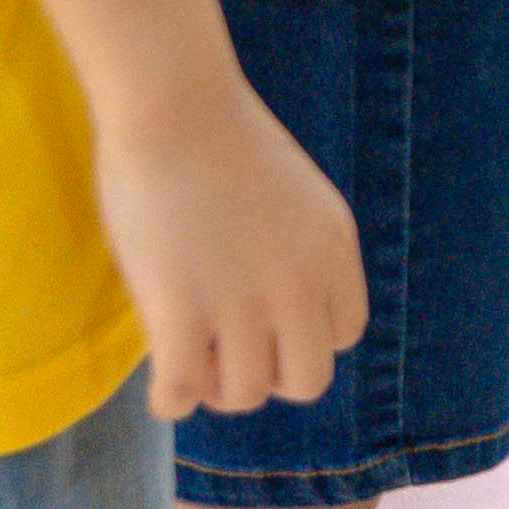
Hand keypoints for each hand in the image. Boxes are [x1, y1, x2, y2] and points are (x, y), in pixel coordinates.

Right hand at [97, 64, 363, 421]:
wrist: (174, 106)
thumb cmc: (220, 138)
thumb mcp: (295, 199)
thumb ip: (298, 255)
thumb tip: (276, 316)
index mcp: (334, 252)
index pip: (345, 335)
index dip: (304, 339)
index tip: (269, 327)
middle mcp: (299, 285)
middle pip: (307, 381)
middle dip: (269, 378)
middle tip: (230, 357)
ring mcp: (241, 304)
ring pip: (244, 395)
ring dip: (216, 390)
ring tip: (193, 361)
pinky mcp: (181, 313)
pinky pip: (182, 395)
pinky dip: (171, 402)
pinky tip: (163, 389)